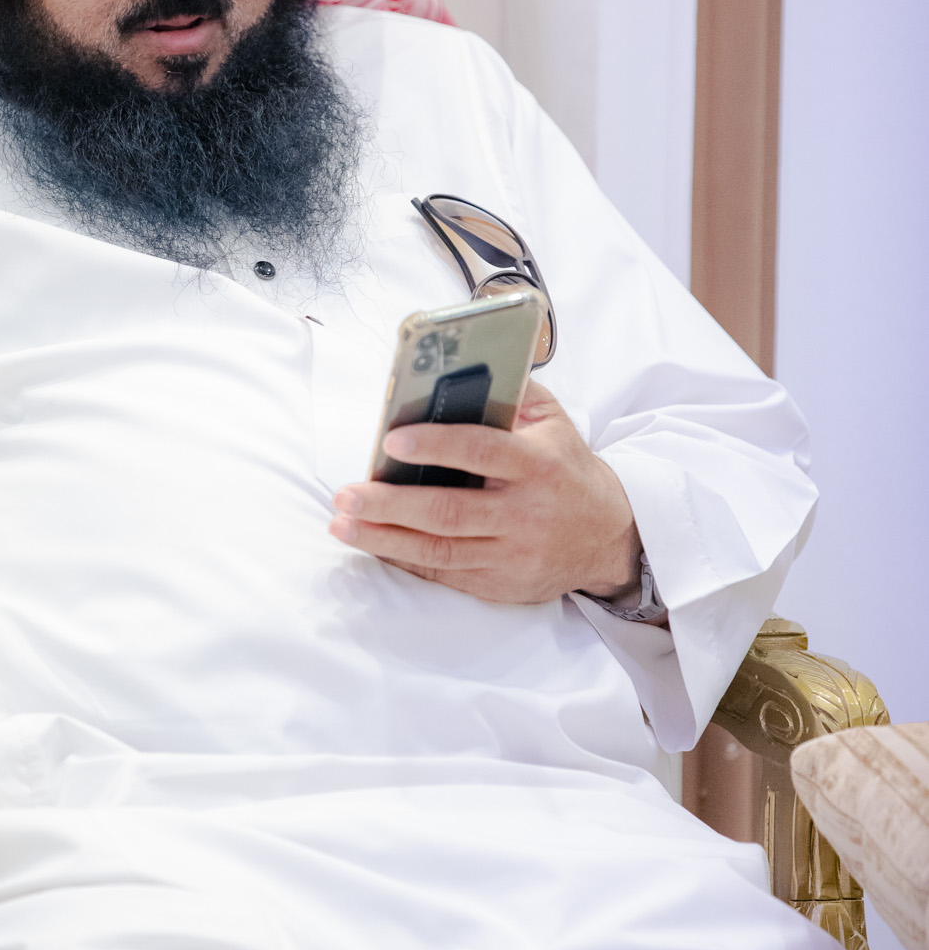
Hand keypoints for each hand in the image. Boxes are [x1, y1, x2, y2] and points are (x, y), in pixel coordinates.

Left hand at [329, 381, 641, 606]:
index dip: (435, 444)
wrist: (608, 536)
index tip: (391, 439)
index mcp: (538, 465)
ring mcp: (511, 554)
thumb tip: (458, 365)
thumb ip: (514, 391)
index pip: (481, 451)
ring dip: (383, 538)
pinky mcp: (499, 583)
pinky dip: (402, 559)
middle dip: (390, 504)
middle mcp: (525, 514)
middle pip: (448, 512)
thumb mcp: (554, 422)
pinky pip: (443, 573)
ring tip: (342, 523)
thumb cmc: (567, 468)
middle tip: (345, 494)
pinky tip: (371, 543)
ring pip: (439, 550)